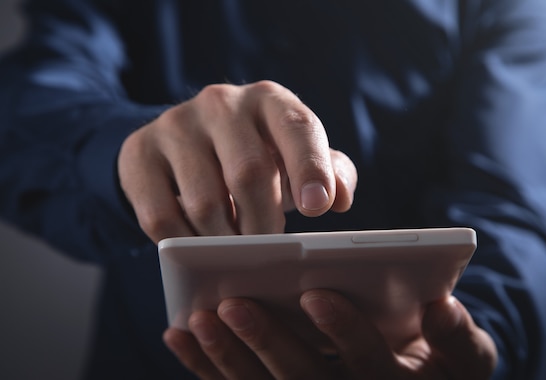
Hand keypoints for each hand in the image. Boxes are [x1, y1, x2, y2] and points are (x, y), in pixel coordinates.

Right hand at [118, 81, 356, 242]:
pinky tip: (198, 242)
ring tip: (234, 248)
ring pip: (205, 202)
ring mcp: (175, 124)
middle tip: (268, 249)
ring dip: (224, 240)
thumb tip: (339, 199)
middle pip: (249, 173)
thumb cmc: (257, 156)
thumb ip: (330, 172)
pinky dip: (185, 244)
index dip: (310, 168)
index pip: (297, 128)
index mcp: (270, 100)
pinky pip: (161, 218)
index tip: (317, 209)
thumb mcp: (295, 157)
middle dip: (264, 225)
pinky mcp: (139, 152)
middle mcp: (222, 102)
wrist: (186, 144)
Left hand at [163, 291, 497, 378]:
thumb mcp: (465, 358)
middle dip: (268, 345)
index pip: (367, 366)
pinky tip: (180, 336)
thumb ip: (458, 337)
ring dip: (227, 358)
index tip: (316, 295)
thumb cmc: (440, 369)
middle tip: (233, 303)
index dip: (344, 333)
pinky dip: (208, 367)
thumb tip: (442, 305)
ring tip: (197, 319)